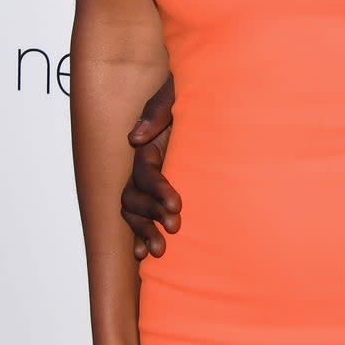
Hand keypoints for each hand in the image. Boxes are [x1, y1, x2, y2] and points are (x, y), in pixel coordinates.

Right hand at [122, 75, 178, 258]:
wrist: (212, 93)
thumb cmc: (194, 90)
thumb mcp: (177, 94)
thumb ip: (158, 111)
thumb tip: (135, 138)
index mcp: (148, 145)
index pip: (145, 173)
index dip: (158, 190)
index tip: (177, 206)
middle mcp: (145, 164)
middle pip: (133, 196)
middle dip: (151, 215)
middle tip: (175, 228)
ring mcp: (149, 178)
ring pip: (132, 210)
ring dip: (143, 231)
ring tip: (160, 251)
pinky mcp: (160, 189)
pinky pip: (141, 215)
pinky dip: (139, 234)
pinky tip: (143, 255)